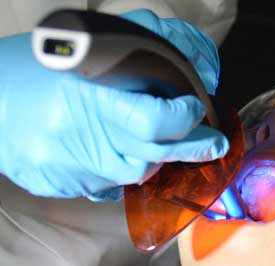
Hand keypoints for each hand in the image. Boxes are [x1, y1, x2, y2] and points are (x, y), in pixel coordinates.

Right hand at [0, 9, 227, 200]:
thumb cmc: (34, 68)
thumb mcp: (83, 43)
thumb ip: (139, 45)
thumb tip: (188, 60)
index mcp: (89, 97)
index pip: (154, 121)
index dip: (183, 117)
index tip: (195, 107)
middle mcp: (81, 138)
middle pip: (152, 157)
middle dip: (192, 148)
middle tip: (213, 143)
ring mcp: (70, 168)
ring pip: (133, 175)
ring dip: (155, 159)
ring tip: (164, 144)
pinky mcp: (59, 184)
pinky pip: (105, 186)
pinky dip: (120, 169)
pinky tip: (119, 152)